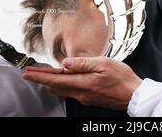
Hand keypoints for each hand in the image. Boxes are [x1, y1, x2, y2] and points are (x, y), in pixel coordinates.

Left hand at [22, 57, 142, 109]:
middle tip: (28, 74)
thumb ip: (83, 63)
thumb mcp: (104, 64)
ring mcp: (85, 97)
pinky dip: (62, 85)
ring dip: (50, 82)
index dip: (40, 76)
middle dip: (41, 80)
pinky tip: (62, 80)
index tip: (27, 73)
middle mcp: (81, 93)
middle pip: (55, 86)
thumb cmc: (122, 77)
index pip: (56, 80)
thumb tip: (64, 63)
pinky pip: (71, 91)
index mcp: (83, 83)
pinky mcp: (89, 98)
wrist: (134, 94)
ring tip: (41, 75)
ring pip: (62, 90)